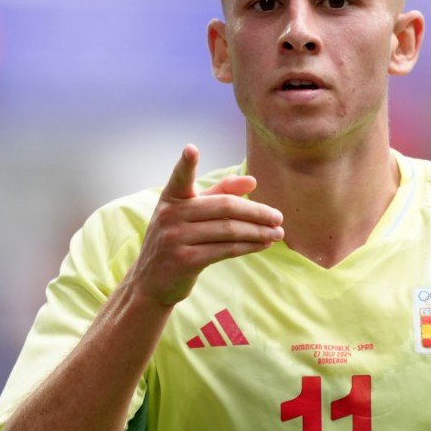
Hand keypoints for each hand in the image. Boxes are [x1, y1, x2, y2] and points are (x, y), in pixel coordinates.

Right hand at [122, 145, 284, 306]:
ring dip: (259, 232)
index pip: (180, 178)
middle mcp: (170, 215)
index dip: (186, 163)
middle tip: (279, 217)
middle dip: (257, 212)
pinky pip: (227, 250)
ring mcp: (175, 238)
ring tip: (278, 233)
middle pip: (225, 207)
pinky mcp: (185, 260)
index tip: (192, 148)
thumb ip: (220, 193)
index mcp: (171, 198)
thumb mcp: (192, 214)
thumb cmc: (178, 240)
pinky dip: (250, 246)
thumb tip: (252, 180)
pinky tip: (264, 245)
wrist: (152, 282)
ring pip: (230, 230)